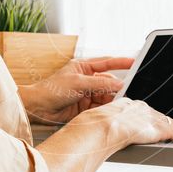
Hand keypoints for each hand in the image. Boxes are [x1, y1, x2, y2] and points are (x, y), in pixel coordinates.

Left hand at [18, 56, 134, 124]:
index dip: (121, 62)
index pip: (106, 62)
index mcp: (83, 67)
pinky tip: (112, 109)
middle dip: (118, 85)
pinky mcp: (85, 107)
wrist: (38, 108)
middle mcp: (86, 80)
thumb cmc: (51, 90)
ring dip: (113, 99)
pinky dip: (107, 108)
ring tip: (121, 102)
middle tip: (129, 89)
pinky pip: (101, 106)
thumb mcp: (78, 83)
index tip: (135, 62)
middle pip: (108, 81)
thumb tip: (118, 84)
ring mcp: (86, 94)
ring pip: (106, 95)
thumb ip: (100, 84)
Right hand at [89, 96, 172, 147]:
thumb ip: (100, 131)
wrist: (100, 127)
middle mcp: (141, 108)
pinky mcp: (158, 128)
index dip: (154, 119)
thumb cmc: (92, 128)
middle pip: (160, 117)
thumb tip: (92, 141)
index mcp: (125, 105)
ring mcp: (150, 118)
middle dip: (170, 123)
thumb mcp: (96, 126)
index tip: (159, 122)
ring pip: (171, 124)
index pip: (145, 113)